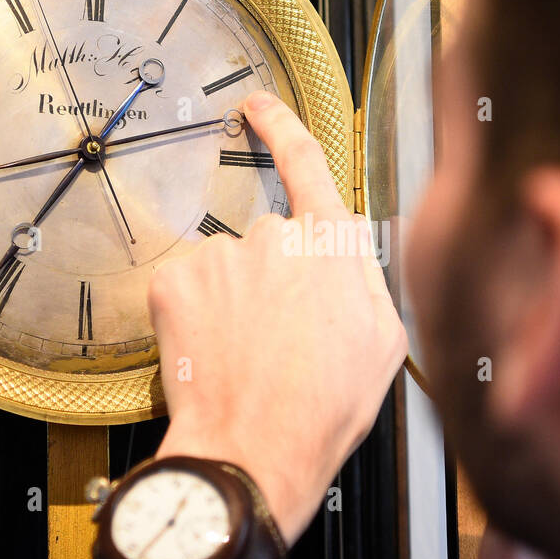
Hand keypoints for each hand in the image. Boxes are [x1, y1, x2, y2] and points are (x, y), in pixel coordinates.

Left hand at [148, 91, 406, 546]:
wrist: (253, 451)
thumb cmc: (322, 408)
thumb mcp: (384, 341)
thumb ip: (365, 278)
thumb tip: (347, 254)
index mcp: (330, 247)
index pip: (306, 163)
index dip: (282, 128)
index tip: (259, 107)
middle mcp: (274, 238)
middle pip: (271, 243)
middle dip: (274, 284)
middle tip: (283, 343)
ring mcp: (221, 257)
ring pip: (228, 271)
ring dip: (236, 305)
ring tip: (252, 361)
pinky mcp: (175, 283)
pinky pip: (190, 290)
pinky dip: (198, 318)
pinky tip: (216, 356)